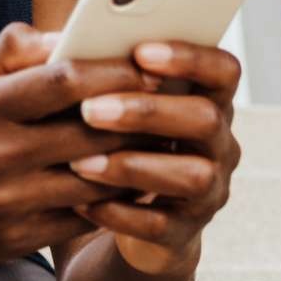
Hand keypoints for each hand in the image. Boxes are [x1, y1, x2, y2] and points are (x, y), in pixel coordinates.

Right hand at [0, 23, 162, 269]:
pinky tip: (134, 182)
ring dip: (135, 161)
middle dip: (137, 118)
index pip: (62, 82)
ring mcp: (6, 202)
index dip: (113, 71)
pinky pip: (83, 218)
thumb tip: (65, 34)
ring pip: (94, 180)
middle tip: (174, 102)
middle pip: (89, 132)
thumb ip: (11, 52)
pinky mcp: (17, 238)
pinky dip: (113, 200)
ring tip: (165, 141)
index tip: (147, 63)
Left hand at [67, 40, 241, 275]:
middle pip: (206, 118)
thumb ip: (96, 70)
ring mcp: (208, 190)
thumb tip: (57, 48)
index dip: (190, 57)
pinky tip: (81, 202)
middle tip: (90, 110)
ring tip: (80, 162)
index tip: (140, 52)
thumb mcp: (111, 100)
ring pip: (192, 175)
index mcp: (206, 99)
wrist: (124, 215)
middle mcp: (218, 143)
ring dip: (132, 165)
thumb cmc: (112, 138)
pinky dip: (118, 213)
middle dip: (147, 111)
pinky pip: (161, 225)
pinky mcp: (184, 233)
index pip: (223, 69)